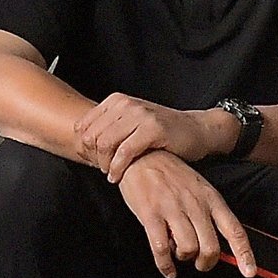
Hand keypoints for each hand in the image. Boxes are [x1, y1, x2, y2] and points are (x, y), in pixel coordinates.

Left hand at [75, 93, 227, 179]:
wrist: (196, 130)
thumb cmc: (163, 132)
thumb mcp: (131, 123)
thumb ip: (109, 129)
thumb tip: (81, 145)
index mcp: (117, 100)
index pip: (83, 125)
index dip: (84, 148)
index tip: (93, 161)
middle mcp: (126, 104)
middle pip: (91, 136)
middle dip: (93, 158)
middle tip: (102, 169)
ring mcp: (140, 115)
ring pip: (105, 144)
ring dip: (104, 164)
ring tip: (111, 173)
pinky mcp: (152, 129)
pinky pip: (124, 152)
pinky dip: (117, 168)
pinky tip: (118, 176)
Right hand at [115, 151, 255, 277]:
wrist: (143, 156)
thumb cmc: (170, 174)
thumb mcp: (198, 188)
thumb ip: (209, 213)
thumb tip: (217, 243)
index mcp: (211, 198)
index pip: (234, 230)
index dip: (244, 254)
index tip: (249, 272)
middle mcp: (195, 204)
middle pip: (211, 247)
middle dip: (206, 262)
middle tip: (200, 263)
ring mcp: (172, 209)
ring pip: (188, 248)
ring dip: (184, 258)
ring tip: (179, 253)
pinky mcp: (151, 214)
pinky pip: (161, 249)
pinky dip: (165, 265)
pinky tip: (167, 268)